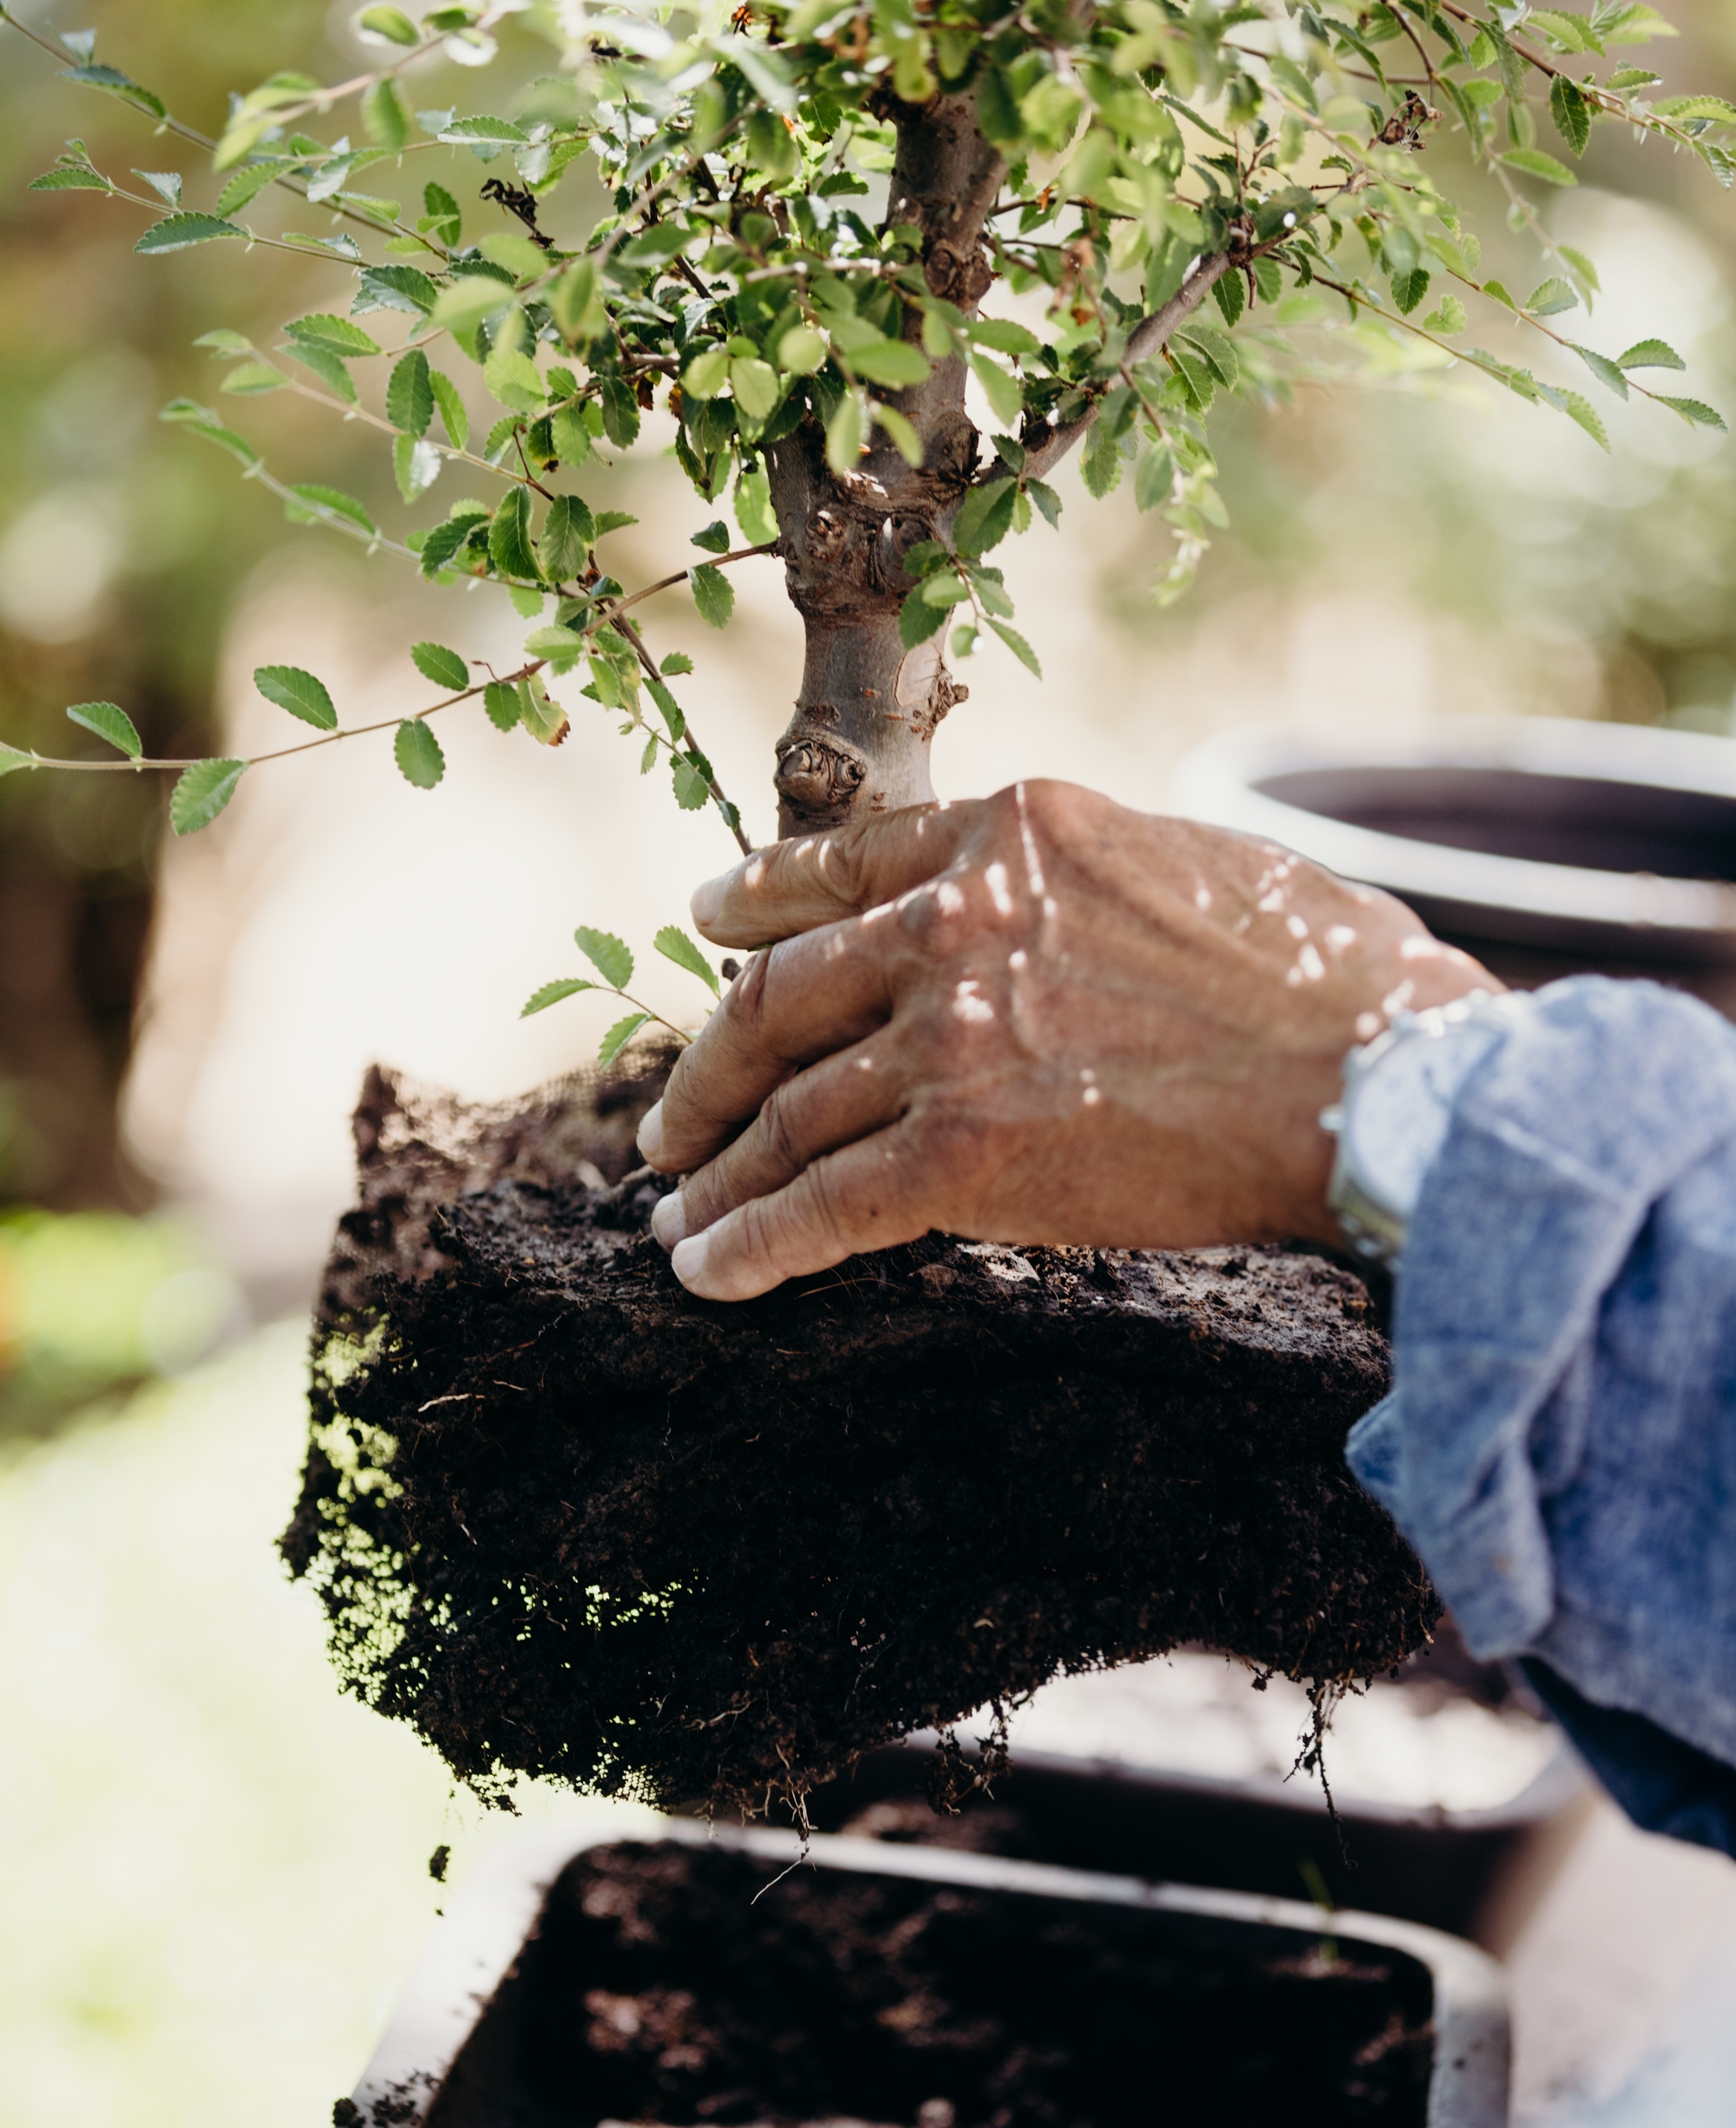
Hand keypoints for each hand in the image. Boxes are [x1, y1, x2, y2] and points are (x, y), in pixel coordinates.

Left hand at [636, 779, 1495, 1301]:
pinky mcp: (963, 1155)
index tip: (706, 926)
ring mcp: (953, 1037)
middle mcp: (959, 921)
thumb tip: (1054, 918)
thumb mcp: (1185, 861)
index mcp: (1016, 835)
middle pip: (780, 997)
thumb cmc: (1329, 979)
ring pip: (787, 1112)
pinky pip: (821, 1207)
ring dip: (716, 1175)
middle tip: (669, 1123)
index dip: (755, 903)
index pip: (842, 863)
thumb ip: (1078, 881)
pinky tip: (709, 1275)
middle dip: (707, 1070)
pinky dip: (750, 1247)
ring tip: (677, 1216)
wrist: (1383, 1078)